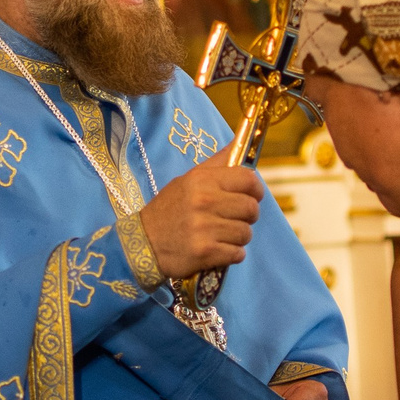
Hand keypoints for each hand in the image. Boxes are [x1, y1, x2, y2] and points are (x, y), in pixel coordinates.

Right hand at [137, 162, 263, 281]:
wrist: (143, 243)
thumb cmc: (168, 210)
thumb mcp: (186, 180)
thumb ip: (215, 165)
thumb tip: (237, 144)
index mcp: (201, 180)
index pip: (247, 179)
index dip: (256, 189)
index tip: (252, 195)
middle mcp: (204, 202)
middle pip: (251, 208)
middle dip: (248, 216)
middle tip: (235, 218)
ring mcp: (205, 228)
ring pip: (246, 233)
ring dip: (238, 237)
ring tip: (222, 235)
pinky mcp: (206, 252)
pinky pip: (238, 254)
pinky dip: (232, 254)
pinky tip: (218, 250)